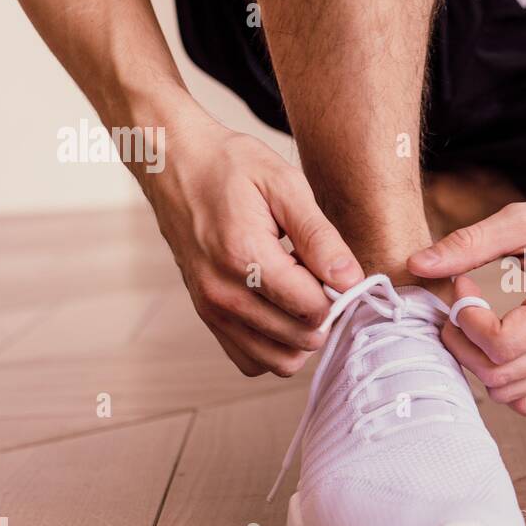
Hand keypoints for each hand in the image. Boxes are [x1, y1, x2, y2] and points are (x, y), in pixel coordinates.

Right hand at [147, 114, 363, 375]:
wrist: (174, 164)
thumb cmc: (232, 167)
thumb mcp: (285, 185)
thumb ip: (319, 237)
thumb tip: (351, 280)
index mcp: (244, 257)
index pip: (313, 309)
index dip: (337, 292)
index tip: (331, 265)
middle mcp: (222, 293)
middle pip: (301, 339)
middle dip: (322, 312)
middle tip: (316, 275)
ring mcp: (211, 310)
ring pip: (279, 361)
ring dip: (301, 334)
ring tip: (298, 291)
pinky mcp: (207, 317)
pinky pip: (252, 361)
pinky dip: (274, 345)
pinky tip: (280, 308)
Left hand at [408, 188, 525, 413]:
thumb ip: (470, 242)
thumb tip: (417, 265)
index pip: (500, 345)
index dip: (466, 319)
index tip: (463, 285)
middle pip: (498, 375)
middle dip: (463, 342)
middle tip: (461, 303)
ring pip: (509, 393)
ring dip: (479, 362)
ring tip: (477, 320)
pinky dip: (502, 377)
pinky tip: (496, 340)